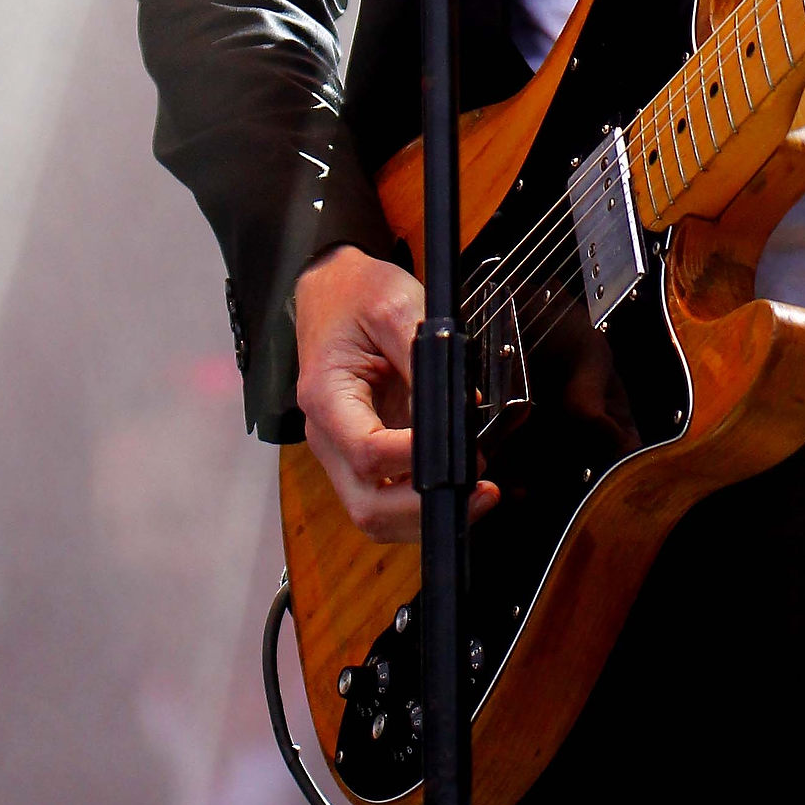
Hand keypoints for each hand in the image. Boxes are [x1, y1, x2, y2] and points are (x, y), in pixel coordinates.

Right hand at [292, 247, 498, 542]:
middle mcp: (327, 435)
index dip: (417, 458)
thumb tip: (463, 403)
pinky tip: (456, 483)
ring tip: (474, 492)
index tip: (461, 447)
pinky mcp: (363, 454)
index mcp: (326, 397)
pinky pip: (387, 497)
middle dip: (424, 510)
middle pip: (367, 504)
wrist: (332, 290)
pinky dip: (422, 502)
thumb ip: (427, 354)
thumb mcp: (395, 304)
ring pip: (376, 513)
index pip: (367, 452)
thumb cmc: (356, 294)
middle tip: (477, 489)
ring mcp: (342, 450)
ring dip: (426, 514)